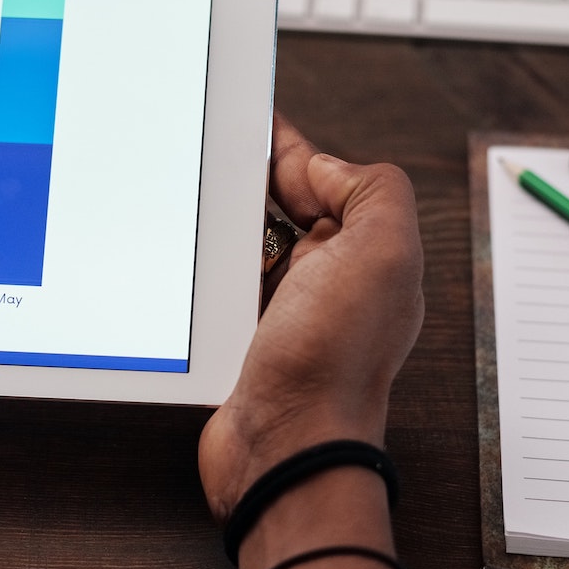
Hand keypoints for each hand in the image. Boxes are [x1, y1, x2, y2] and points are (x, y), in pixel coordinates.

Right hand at [198, 113, 423, 522]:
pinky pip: (221, 285)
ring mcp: (285, 310)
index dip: (289, 148)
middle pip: (283, 206)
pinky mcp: (244, 338)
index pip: (327, 178)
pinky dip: (206, 266)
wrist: (284, 447)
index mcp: (367, 251)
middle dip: (249, 178)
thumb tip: (323, 167)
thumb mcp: (383, 251)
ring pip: (248, 242)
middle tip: (210, 151)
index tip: (249, 121)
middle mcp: (330, 279)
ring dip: (223, 222)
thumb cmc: (334, 362)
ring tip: (193, 195)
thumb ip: (371, 191)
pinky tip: (185, 253)